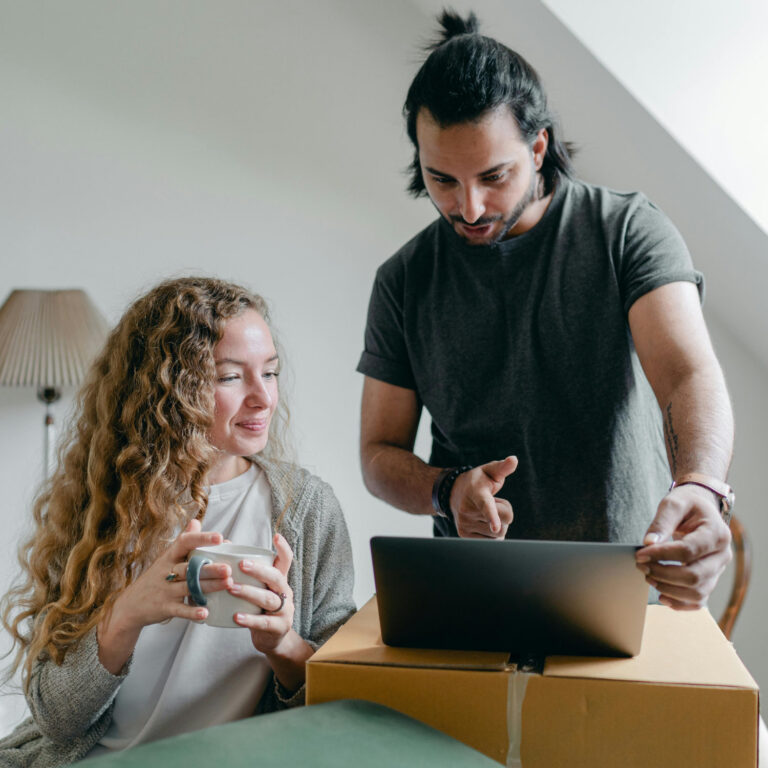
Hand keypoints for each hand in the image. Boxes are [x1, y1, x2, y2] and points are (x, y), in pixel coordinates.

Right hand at [111, 519, 231, 630]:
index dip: (202, 538)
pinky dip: (192, 612)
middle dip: (209, 568)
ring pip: (189, 587)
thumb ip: (184, 541)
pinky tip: (206, 612)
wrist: (131, 605)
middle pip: (189, 568)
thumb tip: (196, 521)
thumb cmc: (156, 577)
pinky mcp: (165, 608)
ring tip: (227, 584)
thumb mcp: (167, 557)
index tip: (220, 537)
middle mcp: (167, 572)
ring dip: (209, 586)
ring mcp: (165, 591)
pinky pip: (180, 610)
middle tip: (228, 568)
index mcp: (169, 556)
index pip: (184, 543)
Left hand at [230, 532, 294, 652]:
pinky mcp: (278, 628)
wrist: (272, 639)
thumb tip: (225, 544)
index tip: (276, 536)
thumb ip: (247, 572)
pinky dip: (250, 619)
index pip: (286, 561)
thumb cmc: (259, 608)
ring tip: (232, 588)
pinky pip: (264, 622)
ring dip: (249, 592)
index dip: (283, 548)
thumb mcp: (259, 589)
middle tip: (241, 565)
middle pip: (276, 577)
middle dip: (259, 570)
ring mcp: (284, 611)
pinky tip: (236, 616)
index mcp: (280, 580)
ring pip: (269, 599)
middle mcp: (285, 592)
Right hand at [449, 456, 517, 538]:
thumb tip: (514, 459)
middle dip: (505, 513)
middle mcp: (467, 509)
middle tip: (493, 503)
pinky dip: (492, 533)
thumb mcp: (489, 470)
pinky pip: (491, 541)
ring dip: (499, 525)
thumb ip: (503, 467)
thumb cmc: (478, 481)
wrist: (453, 493)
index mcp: (476, 492)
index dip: (492, 515)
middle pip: (505, 521)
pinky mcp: (464, 535)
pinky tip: (483, 523)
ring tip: (485, 512)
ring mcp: (464, 524)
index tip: (495, 526)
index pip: (486, 505)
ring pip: (499, 534)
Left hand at [635, 484, 731, 608]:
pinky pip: (698, 601)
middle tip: (641, 566)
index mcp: (717, 534)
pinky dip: (680, 603)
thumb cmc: (687, 505)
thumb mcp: (673, 504)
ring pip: (697, 592)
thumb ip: (661, 522)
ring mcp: (718, 571)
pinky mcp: (710, 580)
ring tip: (648, 577)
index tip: (640, 554)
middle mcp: (723, 555)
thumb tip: (648, 543)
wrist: (700, 509)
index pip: (688, 551)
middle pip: (694, 576)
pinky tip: (661, 595)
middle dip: (663, 574)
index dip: (661, 555)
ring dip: (669, 589)